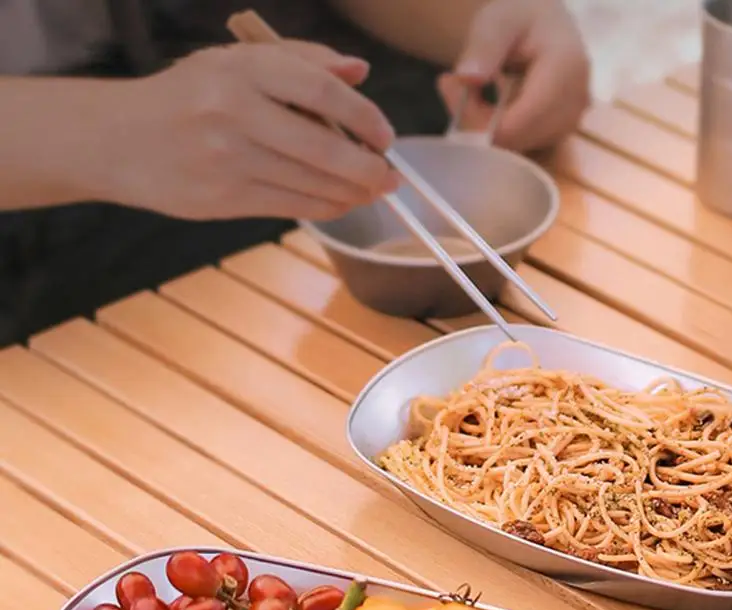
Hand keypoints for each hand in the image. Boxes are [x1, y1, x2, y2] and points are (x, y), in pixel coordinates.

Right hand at [106, 41, 398, 220]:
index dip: (364, 117)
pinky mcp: (224, 199)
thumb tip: (359, 73)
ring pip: (312, 184)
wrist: (120, 140)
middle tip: (391, 176)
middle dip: (368, 168)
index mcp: (241, 68)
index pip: (322, 90)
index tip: (386, 136)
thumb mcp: (234, 61)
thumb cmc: (189, 97)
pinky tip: (341, 202)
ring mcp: (228, 159)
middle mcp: (234, 111)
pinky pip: (292, 207)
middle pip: (324, 147)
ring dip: (353, 192)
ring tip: (372, 190)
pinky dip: (326, 207)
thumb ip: (300, 62)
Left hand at [437, 0, 589, 151]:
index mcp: (566, 70)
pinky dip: (497, 130)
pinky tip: (488, 103)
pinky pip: (521, 144)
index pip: (518, 122)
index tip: (448, 84)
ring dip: (486, 125)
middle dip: (478, 121)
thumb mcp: (498, 20)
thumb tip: (468, 76)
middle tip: (452, 85)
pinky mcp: (561, 132)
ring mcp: (571, 122)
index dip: (477, 118)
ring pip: (516, 145)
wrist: (544, 25)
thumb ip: (484, 46)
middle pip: (516, 138)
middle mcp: (575, 103)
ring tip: (470, 90)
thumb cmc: (521, 17)